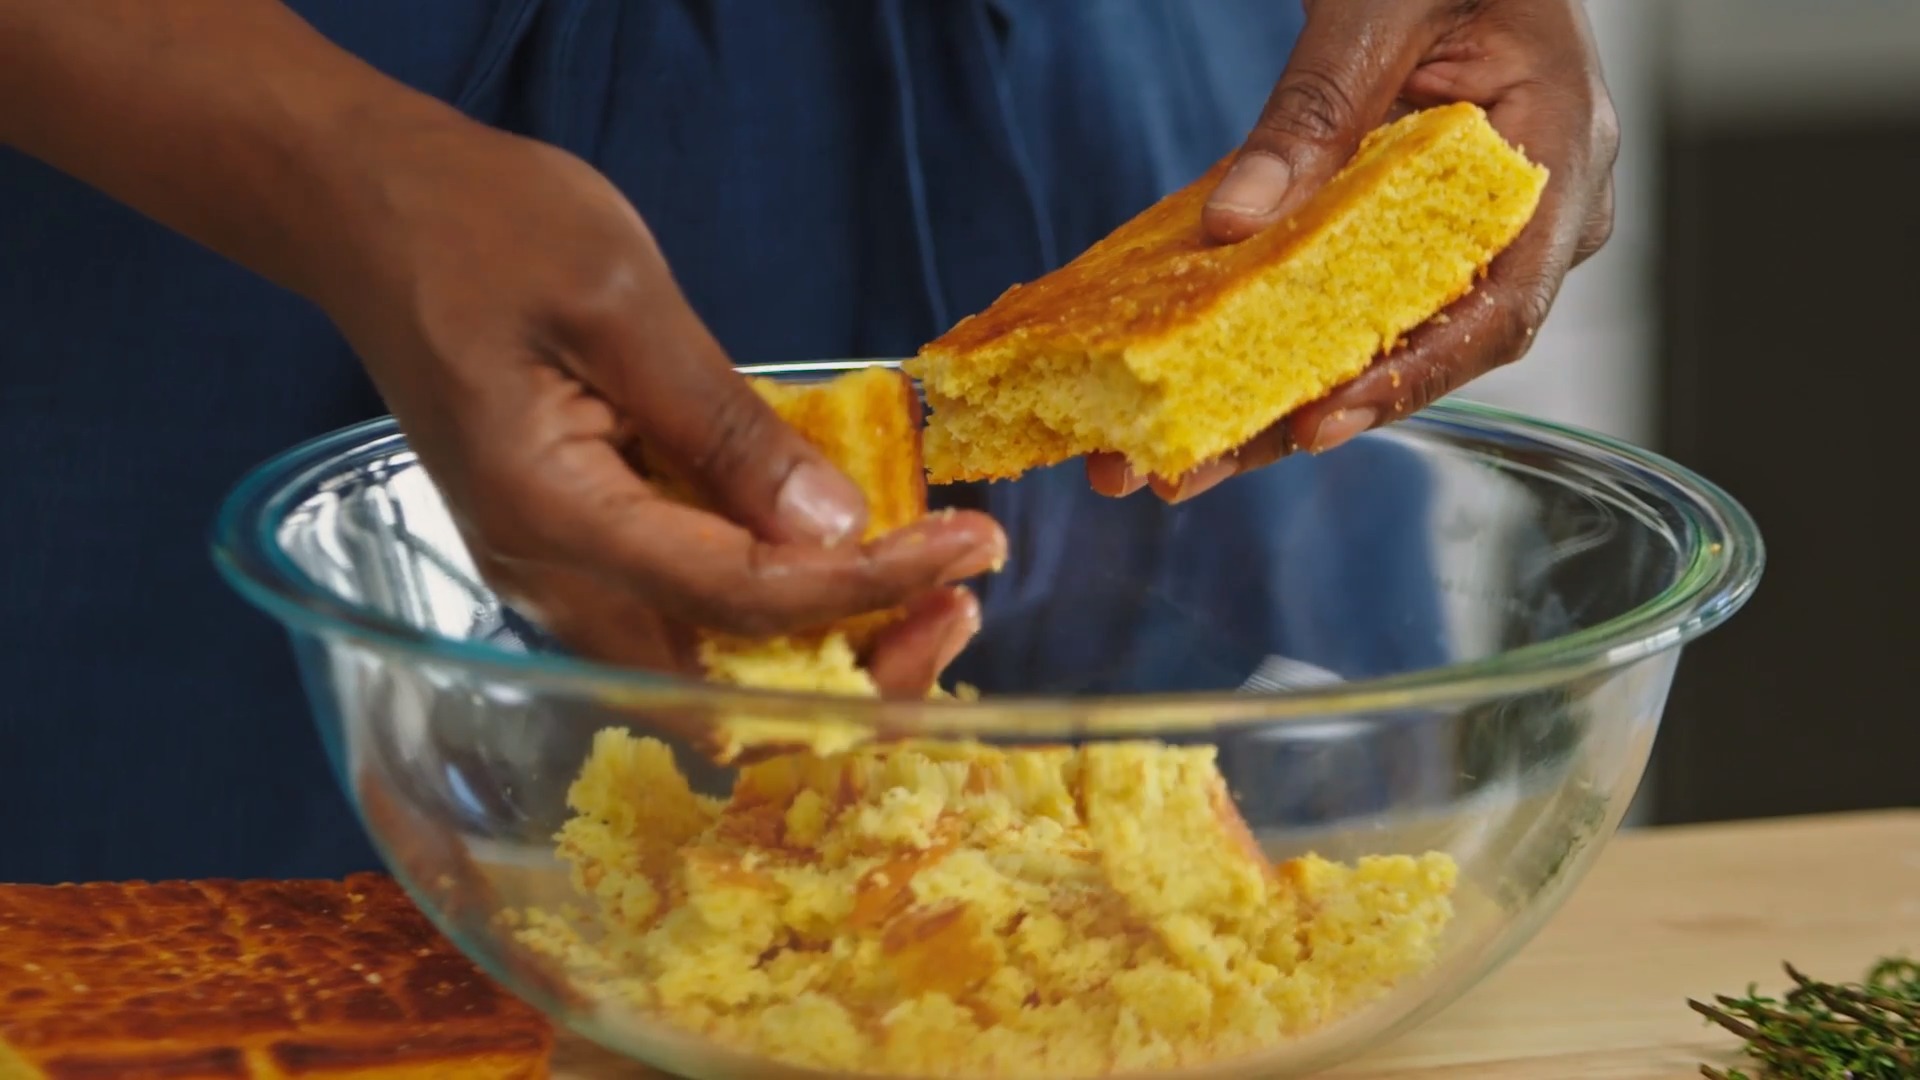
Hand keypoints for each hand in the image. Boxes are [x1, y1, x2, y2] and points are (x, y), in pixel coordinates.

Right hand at [320, 113, 1001, 695]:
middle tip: (960, 596)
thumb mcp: (620, 300)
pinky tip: (850, 552)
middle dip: (856, 665)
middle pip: (726, 686)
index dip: (868, 587)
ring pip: (714, 667)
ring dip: (828, 643)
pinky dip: (784, 604)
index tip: (970, 549)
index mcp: (553, 519)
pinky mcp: (581, 549)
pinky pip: (693, 614)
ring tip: (928, 581)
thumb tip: (832, 525)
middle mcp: (550, 579)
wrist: (373, 215)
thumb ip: (724, 424)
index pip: (742, 597)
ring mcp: (560, 574)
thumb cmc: (481, 230)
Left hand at [1088, 0, 1618, 501]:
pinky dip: (1271, 351)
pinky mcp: (1413, 236)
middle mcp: (1531, 219)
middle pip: (1420, 352)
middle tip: (1182, 474)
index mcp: (1560, 157)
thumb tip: (1232, 220)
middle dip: (1295, 421)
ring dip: (1266, 406)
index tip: (1317, 423)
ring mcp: (1473, 235)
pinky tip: (1191, 393)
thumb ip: (1316, 109)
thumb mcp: (1378, 9)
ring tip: (1163, 462)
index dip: (1409, 380)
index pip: (1500, 309)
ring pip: (1373, 343)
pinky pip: (1348, 305)